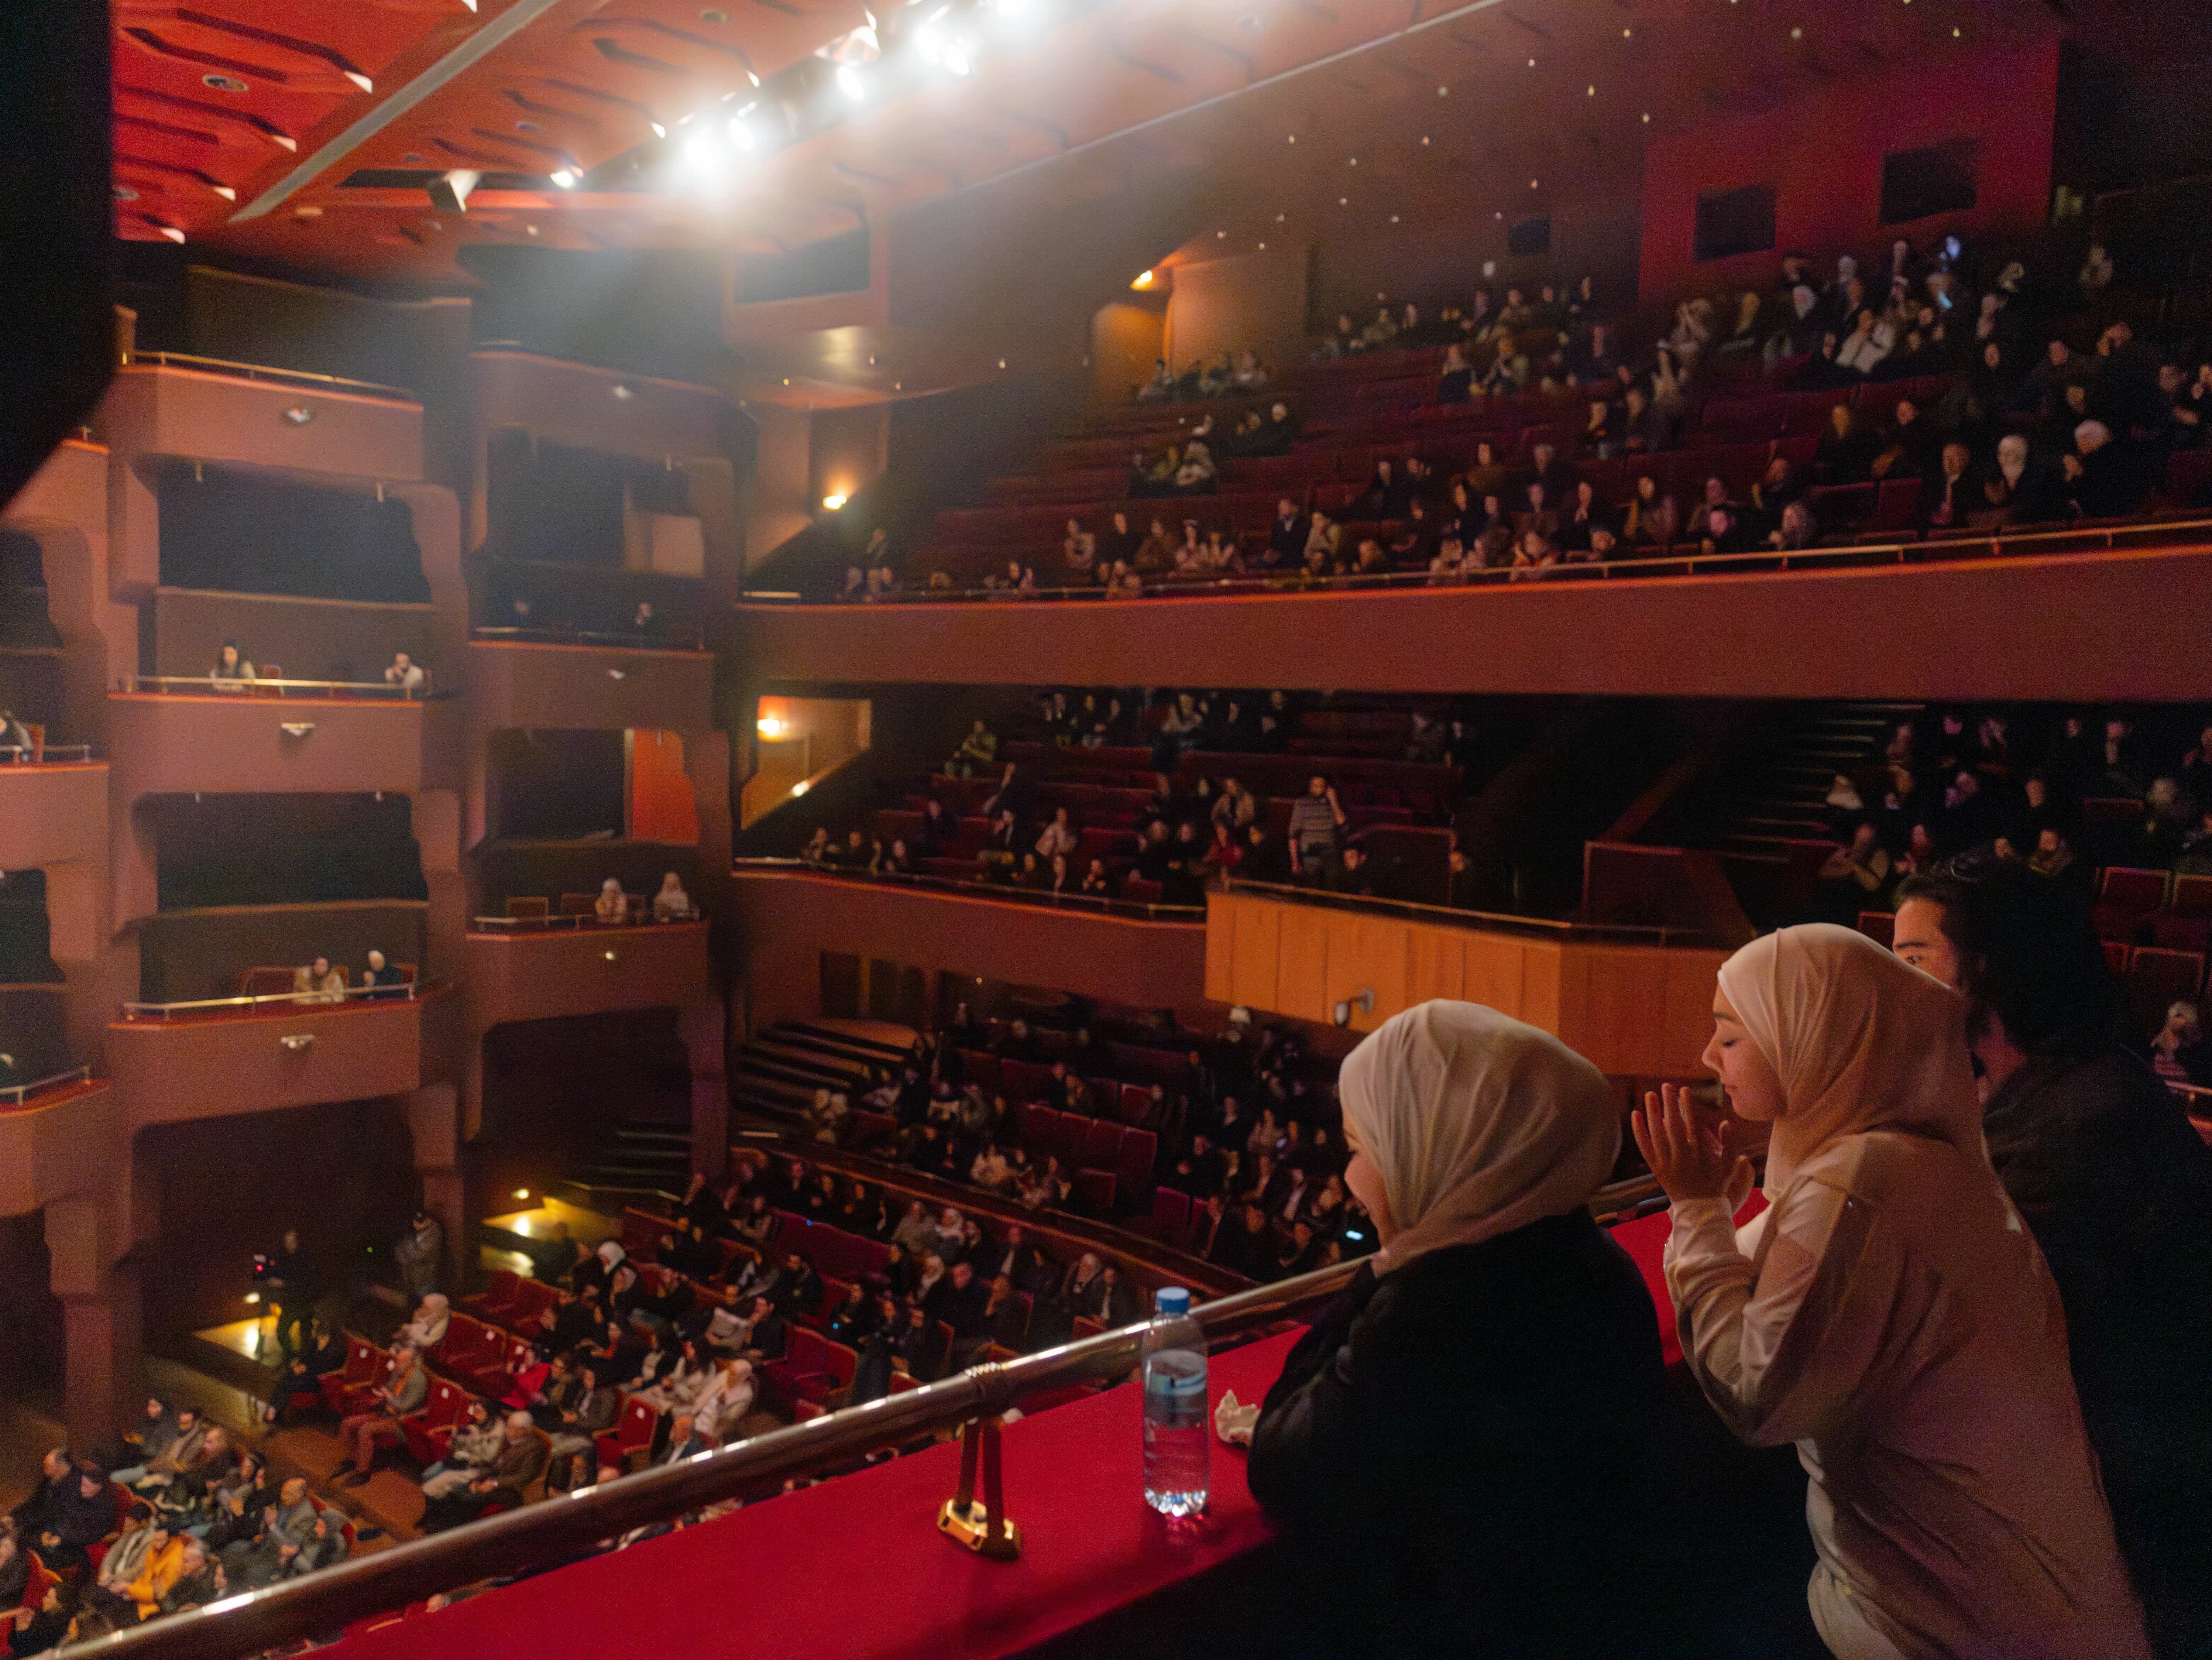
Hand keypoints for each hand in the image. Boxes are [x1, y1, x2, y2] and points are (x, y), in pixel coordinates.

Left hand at [1631, 1083, 1749, 1205]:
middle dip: (1669, 1104)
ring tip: (1650, 1094)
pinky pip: (1644, 1147)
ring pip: (1656, 1134)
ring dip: (1652, 1113)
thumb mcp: (1729, 1167)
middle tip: (1666, 1085)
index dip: (1688, 1106)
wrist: (1699, 1211)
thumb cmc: (1715, 1186)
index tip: (1684, 1090)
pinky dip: (1638, 1131)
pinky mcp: (1655, 1169)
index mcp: (1699, 1155)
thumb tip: (1726, 1122)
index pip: (1692, 1125)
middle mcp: (1680, 1158)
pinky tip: (1636, 1114)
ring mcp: (1666, 1164)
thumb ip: (1730, 1145)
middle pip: (1673, 1126)